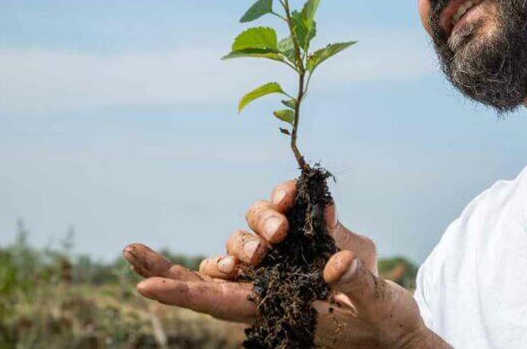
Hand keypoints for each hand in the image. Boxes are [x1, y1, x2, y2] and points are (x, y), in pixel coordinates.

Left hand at [123, 180, 447, 347]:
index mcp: (282, 313)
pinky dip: (261, 220)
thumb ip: (356, 285)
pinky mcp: (296, 261)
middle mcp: (271, 296)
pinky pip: (263, 240)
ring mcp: (280, 279)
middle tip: (129, 250)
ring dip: (238, 235)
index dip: (184, 293)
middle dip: (167, 268)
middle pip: (208, 283)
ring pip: (235, 256)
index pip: (222, 303)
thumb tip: (337, 263)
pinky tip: (282, 199)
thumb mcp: (378, 305)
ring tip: (273, 209)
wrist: (398, 327)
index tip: (144, 285)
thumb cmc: (387, 324)